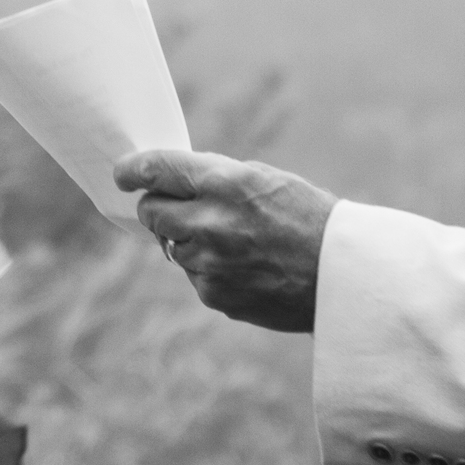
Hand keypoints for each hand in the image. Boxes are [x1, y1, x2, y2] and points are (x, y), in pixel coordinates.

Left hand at [113, 148, 336, 332]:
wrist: (343, 275)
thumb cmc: (306, 217)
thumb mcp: (264, 178)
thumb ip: (212, 177)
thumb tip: (166, 181)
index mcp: (225, 183)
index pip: (158, 169)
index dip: (133, 169)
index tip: (121, 173)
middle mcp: (212, 222)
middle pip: (151, 211)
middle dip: (158, 206)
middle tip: (177, 207)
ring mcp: (211, 263)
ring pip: (170, 245)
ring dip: (187, 239)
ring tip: (230, 239)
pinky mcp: (215, 295)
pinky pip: (193, 275)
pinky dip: (207, 268)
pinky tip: (242, 265)